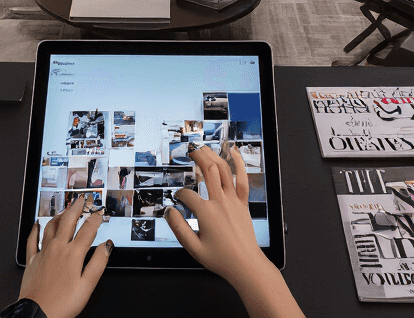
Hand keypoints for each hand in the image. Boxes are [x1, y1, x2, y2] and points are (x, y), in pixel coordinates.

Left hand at [19, 198, 111, 317]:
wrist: (37, 314)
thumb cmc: (62, 304)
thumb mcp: (87, 286)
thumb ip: (98, 263)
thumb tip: (106, 246)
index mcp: (73, 254)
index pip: (87, 230)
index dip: (95, 220)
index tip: (99, 214)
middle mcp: (57, 249)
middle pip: (68, 221)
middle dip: (76, 208)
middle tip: (81, 199)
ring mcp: (43, 253)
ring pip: (51, 226)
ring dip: (59, 215)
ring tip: (64, 210)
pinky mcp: (32, 260)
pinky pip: (32, 240)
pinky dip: (34, 230)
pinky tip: (36, 225)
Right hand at [164, 143, 259, 287]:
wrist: (245, 265)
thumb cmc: (221, 259)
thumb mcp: (194, 248)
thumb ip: (179, 229)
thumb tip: (168, 211)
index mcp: (206, 212)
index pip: (187, 195)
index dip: (179, 195)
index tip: (178, 198)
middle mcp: (220, 201)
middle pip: (208, 170)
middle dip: (198, 157)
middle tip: (191, 151)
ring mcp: (233, 200)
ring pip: (224, 170)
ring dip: (213, 156)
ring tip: (205, 148)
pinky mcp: (243, 203)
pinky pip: (242, 179)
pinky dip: (238, 163)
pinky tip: (233, 152)